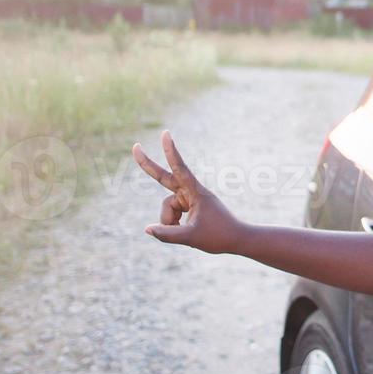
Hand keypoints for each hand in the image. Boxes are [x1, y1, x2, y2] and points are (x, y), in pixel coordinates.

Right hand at [132, 130, 245, 254]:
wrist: (237, 239)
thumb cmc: (219, 236)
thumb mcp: (191, 237)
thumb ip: (167, 234)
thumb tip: (147, 229)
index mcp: (196, 192)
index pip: (180, 168)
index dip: (171, 151)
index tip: (165, 134)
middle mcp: (191, 192)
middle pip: (164, 178)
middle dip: (148, 164)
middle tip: (135, 146)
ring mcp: (189, 199)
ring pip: (167, 208)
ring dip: (169, 222)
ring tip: (187, 229)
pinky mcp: (189, 206)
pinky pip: (172, 215)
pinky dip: (173, 225)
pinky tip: (186, 229)